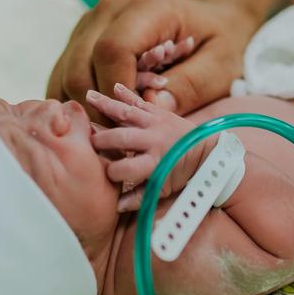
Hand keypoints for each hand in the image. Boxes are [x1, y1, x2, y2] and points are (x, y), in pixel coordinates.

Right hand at [47, 0, 257, 119]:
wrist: (203, 17)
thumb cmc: (215, 40)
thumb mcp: (220, 64)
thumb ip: (190, 84)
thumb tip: (152, 108)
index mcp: (143, 10)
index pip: (112, 52)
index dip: (117, 96)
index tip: (133, 127)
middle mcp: (105, 13)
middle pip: (79, 69)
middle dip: (98, 113)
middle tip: (122, 142)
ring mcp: (86, 26)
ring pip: (63, 77)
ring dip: (82, 112)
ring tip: (111, 136)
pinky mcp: (77, 42)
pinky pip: (61, 79)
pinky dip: (74, 106)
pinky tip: (98, 123)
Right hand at [87, 83, 214, 211]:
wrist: (206, 152)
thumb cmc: (180, 173)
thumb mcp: (162, 189)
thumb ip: (139, 197)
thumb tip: (116, 207)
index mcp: (155, 163)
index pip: (127, 168)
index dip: (113, 172)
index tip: (103, 173)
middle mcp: (154, 141)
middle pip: (123, 138)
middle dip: (102, 139)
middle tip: (87, 140)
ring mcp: (156, 123)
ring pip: (128, 113)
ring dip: (107, 105)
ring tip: (88, 96)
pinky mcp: (160, 113)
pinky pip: (141, 102)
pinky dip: (127, 94)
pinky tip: (114, 87)